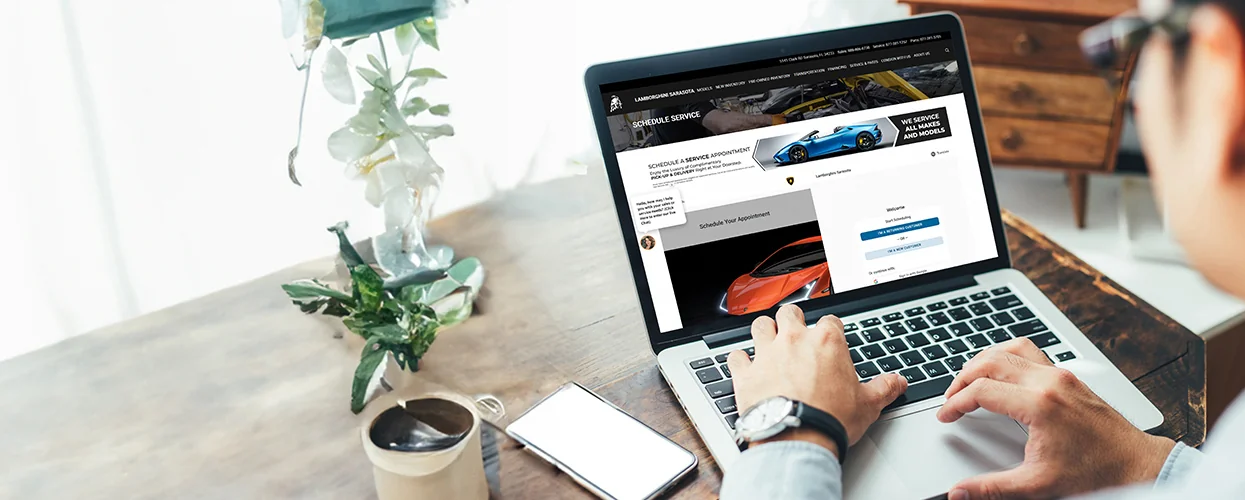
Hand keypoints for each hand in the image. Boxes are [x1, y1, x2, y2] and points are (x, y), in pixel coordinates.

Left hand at [727, 304, 907, 456]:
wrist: (797, 439)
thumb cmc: (830, 420)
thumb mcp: (868, 405)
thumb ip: (884, 388)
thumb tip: (898, 382)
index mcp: (826, 342)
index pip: (829, 321)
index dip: (830, 330)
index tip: (830, 340)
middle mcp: (794, 341)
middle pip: (790, 313)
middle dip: (792, 320)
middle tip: (796, 333)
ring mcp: (767, 355)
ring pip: (760, 325)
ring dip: (764, 331)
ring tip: (769, 341)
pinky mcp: (745, 373)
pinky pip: (735, 356)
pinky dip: (739, 360)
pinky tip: (744, 366)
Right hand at [937, 338, 1175, 498]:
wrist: (1135, 465)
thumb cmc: (1095, 471)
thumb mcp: (1037, 484)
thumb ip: (992, 487)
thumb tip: (960, 493)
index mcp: (1039, 404)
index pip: (981, 390)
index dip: (955, 403)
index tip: (946, 416)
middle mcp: (1049, 381)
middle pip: (990, 362)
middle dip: (962, 378)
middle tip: (951, 398)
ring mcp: (1061, 374)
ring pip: (1010, 349)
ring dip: (984, 361)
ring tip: (970, 379)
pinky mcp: (1068, 376)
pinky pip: (1030, 352)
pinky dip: (1007, 357)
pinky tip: (1003, 372)